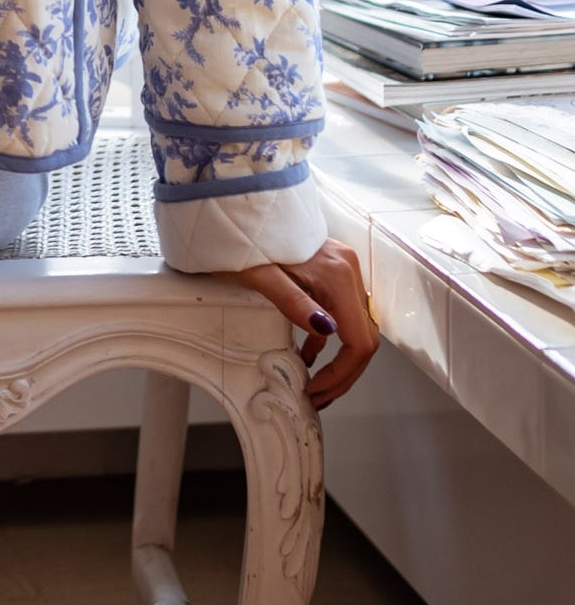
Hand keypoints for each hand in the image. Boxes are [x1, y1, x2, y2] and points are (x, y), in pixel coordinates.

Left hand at [236, 240, 378, 405]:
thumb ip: (293, 303)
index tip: (317, 390)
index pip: (360, 340)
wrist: (239, 206)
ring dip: (339, 361)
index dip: (343, 373)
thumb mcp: (260, 276)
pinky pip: (343, 313)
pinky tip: (309, 355)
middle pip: (364, 338)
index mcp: (337, 274)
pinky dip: (331, 340)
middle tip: (317, 397)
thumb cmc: (242, 240)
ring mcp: (344, 270)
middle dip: (343, 375)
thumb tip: (325, 332)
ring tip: (314, 387)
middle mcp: (349, 271)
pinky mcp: (333, 271)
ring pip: (356, 329)